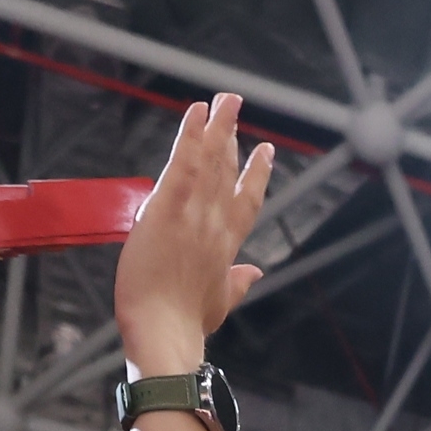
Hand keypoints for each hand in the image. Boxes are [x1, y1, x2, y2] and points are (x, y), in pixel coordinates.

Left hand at [115, 95, 269, 374]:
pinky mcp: (168, 209)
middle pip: (228, 172)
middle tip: (235, 105)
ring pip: (210, 161)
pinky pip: (182, 164)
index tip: (265, 152)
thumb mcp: (220, 304)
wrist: (165, 331)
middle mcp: (216, 224)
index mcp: (227, 247)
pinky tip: (196, 112)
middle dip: (232, 135)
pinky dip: (190, 136)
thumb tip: (255, 274)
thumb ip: (238, 284)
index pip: (246, 202)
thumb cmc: (187, 324)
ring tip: (224, 99)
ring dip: (217, 126)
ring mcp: (195, 215)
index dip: (256, 174)